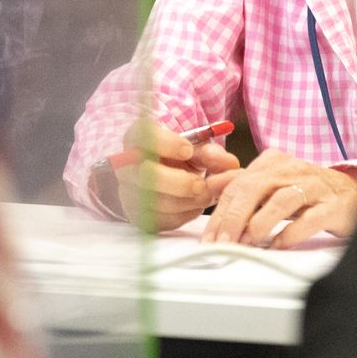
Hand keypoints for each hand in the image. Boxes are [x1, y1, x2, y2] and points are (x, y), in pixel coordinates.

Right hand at [112, 119, 240, 232]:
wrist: (166, 176)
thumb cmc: (179, 159)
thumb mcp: (196, 150)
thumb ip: (212, 154)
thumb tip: (230, 164)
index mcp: (137, 139)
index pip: (142, 137)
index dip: (166, 144)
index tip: (188, 150)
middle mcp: (126, 166)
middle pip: (146, 175)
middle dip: (179, 183)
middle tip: (201, 184)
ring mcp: (129, 192)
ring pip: (155, 202)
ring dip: (187, 201)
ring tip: (205, 194)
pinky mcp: (138, 216)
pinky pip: (161, 220)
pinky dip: (183, 214)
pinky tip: (194, 205)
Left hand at [200, 149, 356, 248]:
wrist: (353, 192)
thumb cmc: (307, 190)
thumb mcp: (272, 183)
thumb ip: (243, 184)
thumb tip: (210, 186)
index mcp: (272, 162)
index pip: (237, 185)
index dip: (220, 212)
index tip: (210, 237)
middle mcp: (291, 170)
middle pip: (254, 188)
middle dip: (234, 218)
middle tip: (223, 243)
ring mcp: (313, 187)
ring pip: (281, 200)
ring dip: (259, 223)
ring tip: (247, 242)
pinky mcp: (332, 206)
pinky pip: (310, 218)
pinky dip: (291, 233)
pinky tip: (278, 246)